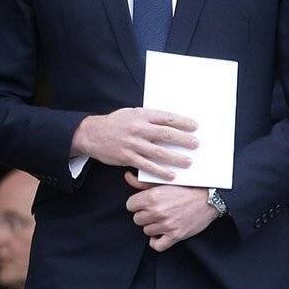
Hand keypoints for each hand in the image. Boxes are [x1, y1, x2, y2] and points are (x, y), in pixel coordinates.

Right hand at [70, 108, 197, 179]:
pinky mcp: (127, 157)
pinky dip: (161, 171)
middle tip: (196, 144)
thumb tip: (169, 122)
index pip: (166, 117)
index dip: (182, 122)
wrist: (92, 134)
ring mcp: (133, 144)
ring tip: (188, 162)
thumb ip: (148, 118)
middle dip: (183, 140)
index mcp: (141, 115)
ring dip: (175, 158)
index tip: (195, 126)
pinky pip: (147, 166)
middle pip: (166, 134)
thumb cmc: (115, 123)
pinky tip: (171, 175)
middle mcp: (138, 129)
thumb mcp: (131, 113)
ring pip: (159, 152)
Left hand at [124, 171, 218, 250]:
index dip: (136, 204)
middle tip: (154, 211)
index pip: (130, 205)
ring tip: (161, 220)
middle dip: (144, 215)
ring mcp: (166, 225)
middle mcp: (157, 212)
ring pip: (146, 231)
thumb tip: (127, 176)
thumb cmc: (186, 188)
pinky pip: (157, 246)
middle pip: (137, 219)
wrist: (208, 198)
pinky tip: (161, 234)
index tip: (143, 204)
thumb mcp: (163, 182)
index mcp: (152, 197)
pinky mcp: (175, 236)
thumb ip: (142, 182)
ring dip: (152, 226)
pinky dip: (156, 241)